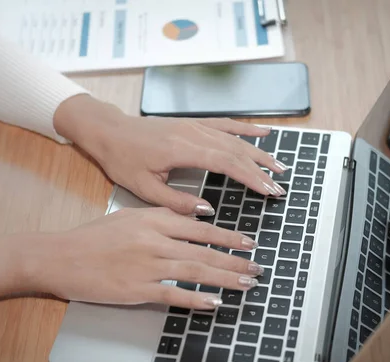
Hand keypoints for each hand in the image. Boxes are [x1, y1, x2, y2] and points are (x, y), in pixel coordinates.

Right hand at [0, 208, 263, 309]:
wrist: (59, 256)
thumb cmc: (92, 237)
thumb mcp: (129, 216)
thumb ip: (161, 218)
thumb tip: (193, 220)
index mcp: (152, 219)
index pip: (199, 228)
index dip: (227, 235)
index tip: (248, 241)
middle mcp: (154, 240)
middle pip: (204, 250)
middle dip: (235, 259)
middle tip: (256, 266)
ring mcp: (146, 265)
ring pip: (195, 271)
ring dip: (225, 278)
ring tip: (246, 283)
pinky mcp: (136, 289)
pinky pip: (173, 295)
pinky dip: (196, 299)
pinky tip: (214, 303)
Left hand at [54, 95, 288, 215]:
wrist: (110, 132)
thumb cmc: (123, 160)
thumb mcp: (144, 188)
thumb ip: (176, 202)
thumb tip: (207, 210)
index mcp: (181, 149)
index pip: (226, 163)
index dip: (250, 177)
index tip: (268, 190)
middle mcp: (193, 133)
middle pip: (236, 151)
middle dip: (260, 170)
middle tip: (279, 187)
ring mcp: (195, 125)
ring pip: (235, 138)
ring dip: (259, 153)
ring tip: (279, 166)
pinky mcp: (193, 123)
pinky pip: (225, 123)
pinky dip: (246, 128)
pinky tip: (264, 132)